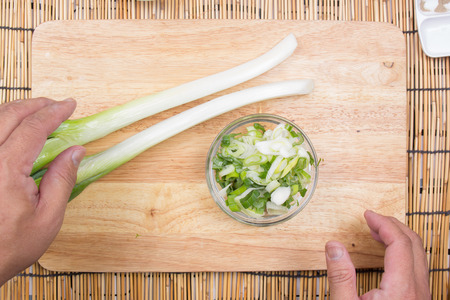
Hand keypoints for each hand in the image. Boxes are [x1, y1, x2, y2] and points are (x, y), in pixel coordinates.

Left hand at [0, 98, 84, 285]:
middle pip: (8, 115)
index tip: (70, 105)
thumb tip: (76, 151)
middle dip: (35, 104)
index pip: (32, 129)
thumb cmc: (11, 246)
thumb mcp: (48, 217)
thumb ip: (62, 179)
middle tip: (55, 105)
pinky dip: (1, 124)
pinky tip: (12, 128)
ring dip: (15, 110)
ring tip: (37, 112)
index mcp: (4, 170)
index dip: (53, 113)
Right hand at [325, 210, 430, 298]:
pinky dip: (403, 253)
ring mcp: (420, 296)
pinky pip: (416, 268)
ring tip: (377, 234)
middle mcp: (417, 290)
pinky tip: (386, 256)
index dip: (383, 223)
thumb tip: (334, 247)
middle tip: (373, 220)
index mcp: (401, 288)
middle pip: (414, 244)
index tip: (368, 215)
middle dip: (393, 226)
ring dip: (399, 238)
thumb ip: (340, 277)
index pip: (400, 243)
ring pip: (418, 256)